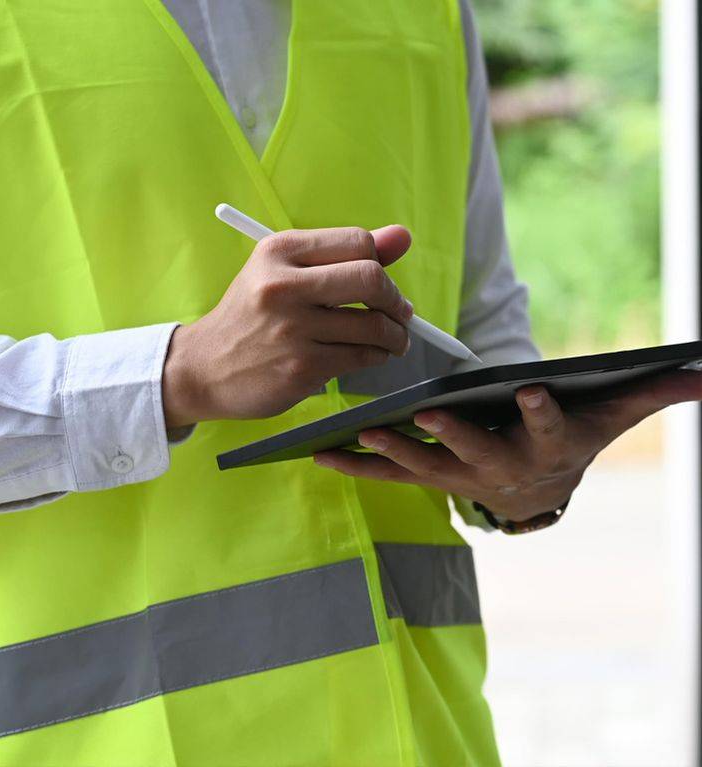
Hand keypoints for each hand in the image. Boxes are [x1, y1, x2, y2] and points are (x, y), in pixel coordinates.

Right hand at [162, 226, 413, 426]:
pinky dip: (376, 357)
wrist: (203, 367)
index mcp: (278, 251)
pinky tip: (369, 356)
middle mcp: (283, 286)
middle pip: (371, 279)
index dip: (383, 264)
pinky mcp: (301, 368)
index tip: (384, 284)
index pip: (358, 242)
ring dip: (394, 336)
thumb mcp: (282, 273)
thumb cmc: (250, 317)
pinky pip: (362, 357)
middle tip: (400, 314)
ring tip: (392, 340)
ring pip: (374, 326)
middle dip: (396, 300)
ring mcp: (292, 330)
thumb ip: (342, 255)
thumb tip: (402, 237)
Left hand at [313, 368, 701, 521]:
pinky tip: (322, 452)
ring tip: (359, 434)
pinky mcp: (424, 476)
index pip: (550, 430)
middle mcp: (499, 469)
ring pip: (423, 467)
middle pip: (476, 453)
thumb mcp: (611, 415)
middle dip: (455, 434)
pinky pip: (388, 473)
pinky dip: (358, 464)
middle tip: (428, 411)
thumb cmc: (572, 437)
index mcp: (545, 447)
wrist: (537, 485)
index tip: (530, 388)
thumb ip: (649, 392)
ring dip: (393, 451)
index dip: (543, 412)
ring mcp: (457, 476)